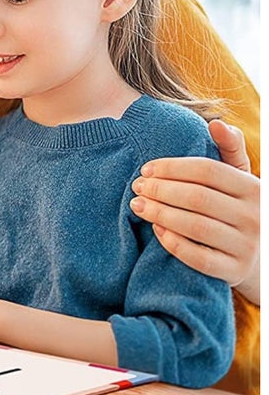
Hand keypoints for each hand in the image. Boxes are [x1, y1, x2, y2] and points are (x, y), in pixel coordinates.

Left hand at [130, 120, 259, 302]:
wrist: (261, 258)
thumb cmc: (240, 209)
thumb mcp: (242, 178)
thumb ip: (229, 150)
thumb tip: (215, 123)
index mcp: (254, 188)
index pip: (208, 171)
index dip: (173, 168)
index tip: (147, 169)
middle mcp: (254, 216)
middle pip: (198, 198)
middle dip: (161, 190)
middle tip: (137, 187)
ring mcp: (246, 246)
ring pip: (195, 227)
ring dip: (160, 214)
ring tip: (138, 205)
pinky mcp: (233, 271)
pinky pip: (197, 257)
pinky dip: (173, 243)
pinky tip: (156, 230)